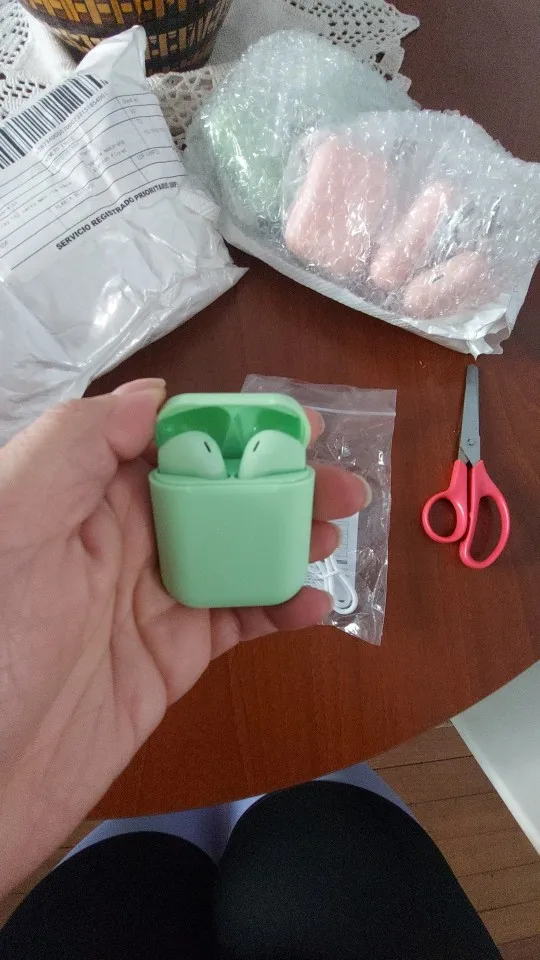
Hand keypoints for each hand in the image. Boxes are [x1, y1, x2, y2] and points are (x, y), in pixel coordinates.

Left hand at [0, 379, 368, 895]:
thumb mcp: (11, 520)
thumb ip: (77, 446)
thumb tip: (155, 397)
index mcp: (83, 496)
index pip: (171, 443)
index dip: (235, 429)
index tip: (296, 427)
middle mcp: (123, 540)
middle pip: (219, 496)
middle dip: (283, 485)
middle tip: (343, 488)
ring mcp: (154, 599)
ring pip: (238, 553)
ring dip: (292, 540)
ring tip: (337, 536)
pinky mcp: (174, 657)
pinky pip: (239, 621)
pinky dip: (282, 609)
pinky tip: (316, 605)